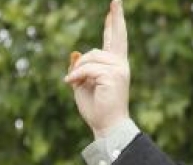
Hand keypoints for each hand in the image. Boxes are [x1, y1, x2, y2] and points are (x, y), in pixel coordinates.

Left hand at [65, 0, 130, 137]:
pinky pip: (88, 68)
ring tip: (73, 81)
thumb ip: (81, 69)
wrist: (106, 125)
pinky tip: (72, 82)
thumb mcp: (83, 84)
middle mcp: (120, 64)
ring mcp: (119, 68)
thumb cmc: (96, 108)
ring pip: (91, 56)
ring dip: (78, 69)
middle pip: (115, 37)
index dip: (114, 24)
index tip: (114, 8)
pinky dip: (77, 75)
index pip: (115, 40)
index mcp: (115, 65)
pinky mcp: (113, 75)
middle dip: (115, 18)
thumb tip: (76, 55)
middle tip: (115, 1)